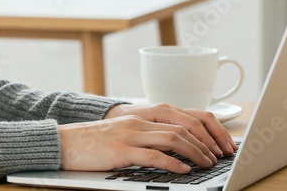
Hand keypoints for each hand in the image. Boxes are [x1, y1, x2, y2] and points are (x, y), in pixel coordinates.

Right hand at [58, 114, 221, 172]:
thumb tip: (178, 148)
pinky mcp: (122, 150)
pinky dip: (172, 163)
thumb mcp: (127, 133)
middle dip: (207, 143)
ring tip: (206, 164)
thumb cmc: (96, 142)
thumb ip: (150, 135)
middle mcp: (140, 121)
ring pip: (173, 138)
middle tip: (219, 157)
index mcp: (144, 115)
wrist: (66, 142)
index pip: (186, 116)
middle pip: (184, 126)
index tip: (220, 145)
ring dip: (195, 152)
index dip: (208, 130)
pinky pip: (153, 155)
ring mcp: (131, 134)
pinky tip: (183, 170)